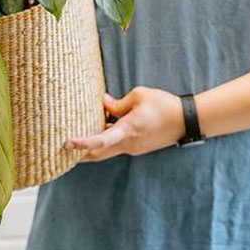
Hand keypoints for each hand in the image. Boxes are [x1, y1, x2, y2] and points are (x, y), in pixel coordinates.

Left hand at [64, 86, 185, 161]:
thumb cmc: (164, 105)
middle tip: (62, 149)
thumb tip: (103, 103)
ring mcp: (133, 148)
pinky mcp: (138, 147)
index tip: (67, 143)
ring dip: (92, 146)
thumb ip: (118, 103)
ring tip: (76, 138)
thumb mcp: (139, 96)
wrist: (187, 121)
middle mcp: (129, 144)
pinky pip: (117, 145)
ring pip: (107, 150)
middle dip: (80, 153)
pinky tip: (101, 127)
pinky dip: (106, 140)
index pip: (101, 140)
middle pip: (98, 153)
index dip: (83, 143)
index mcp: (128, 130)